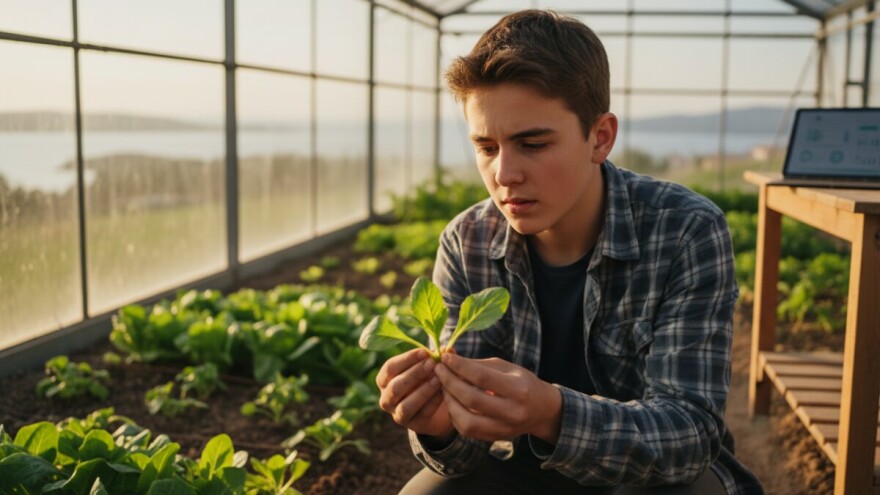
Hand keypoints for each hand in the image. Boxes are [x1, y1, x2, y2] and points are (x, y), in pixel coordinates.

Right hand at [376, 348, 454, 439]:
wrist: (439, 407)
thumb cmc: (429, 379)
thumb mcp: (432, 366)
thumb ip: (438, 358)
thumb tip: (448, 349)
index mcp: (385, 379)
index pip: (390, 368)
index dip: (407, 359)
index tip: (425, 352)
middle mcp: (387, 398)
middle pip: (395, 387)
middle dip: (414, 374)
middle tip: (432, 364)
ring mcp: (398, 414)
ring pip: (405, 406)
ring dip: (423, 391)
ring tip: (439, 379)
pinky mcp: (414, 424)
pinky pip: (421, 415)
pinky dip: (433, 402)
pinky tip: (444, 392)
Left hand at [434, 353, 561, 443]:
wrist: (542, 410)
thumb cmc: (522, 382)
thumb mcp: (506, 367)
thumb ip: (478, 365)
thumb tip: (449, 359)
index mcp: (518, 389)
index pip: (482, 377)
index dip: (459, 366)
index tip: (445, 357)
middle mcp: (512, 412)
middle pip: (471, 399)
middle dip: (449, 382)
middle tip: (438, 370)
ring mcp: (503, 429)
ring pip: (466, 421)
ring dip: (449, 401)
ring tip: (444, 386)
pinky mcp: (495, 438)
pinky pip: (467, 430)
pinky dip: (455, 415)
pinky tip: (452, 401)